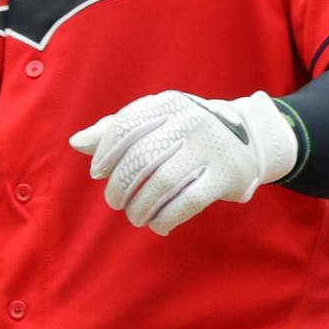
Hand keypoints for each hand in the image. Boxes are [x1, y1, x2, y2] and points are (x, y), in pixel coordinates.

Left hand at [69, 90, 298, 235]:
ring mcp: (211, 147)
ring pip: (161, 183)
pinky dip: (166, 217)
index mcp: (168, 104)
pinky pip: (187, 201)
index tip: (99, 173)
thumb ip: (116, 129)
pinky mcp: (228, 175)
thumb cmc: (188, 130)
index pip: (125, 127)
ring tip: (135, 215)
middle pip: (140, 159)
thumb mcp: (157, 120)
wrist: (252, 136)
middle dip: (120, 186)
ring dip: (141, 206)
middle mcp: (190, 120)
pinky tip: (158, 224)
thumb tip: (76, 143)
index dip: (106, 154)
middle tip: (116, 201)